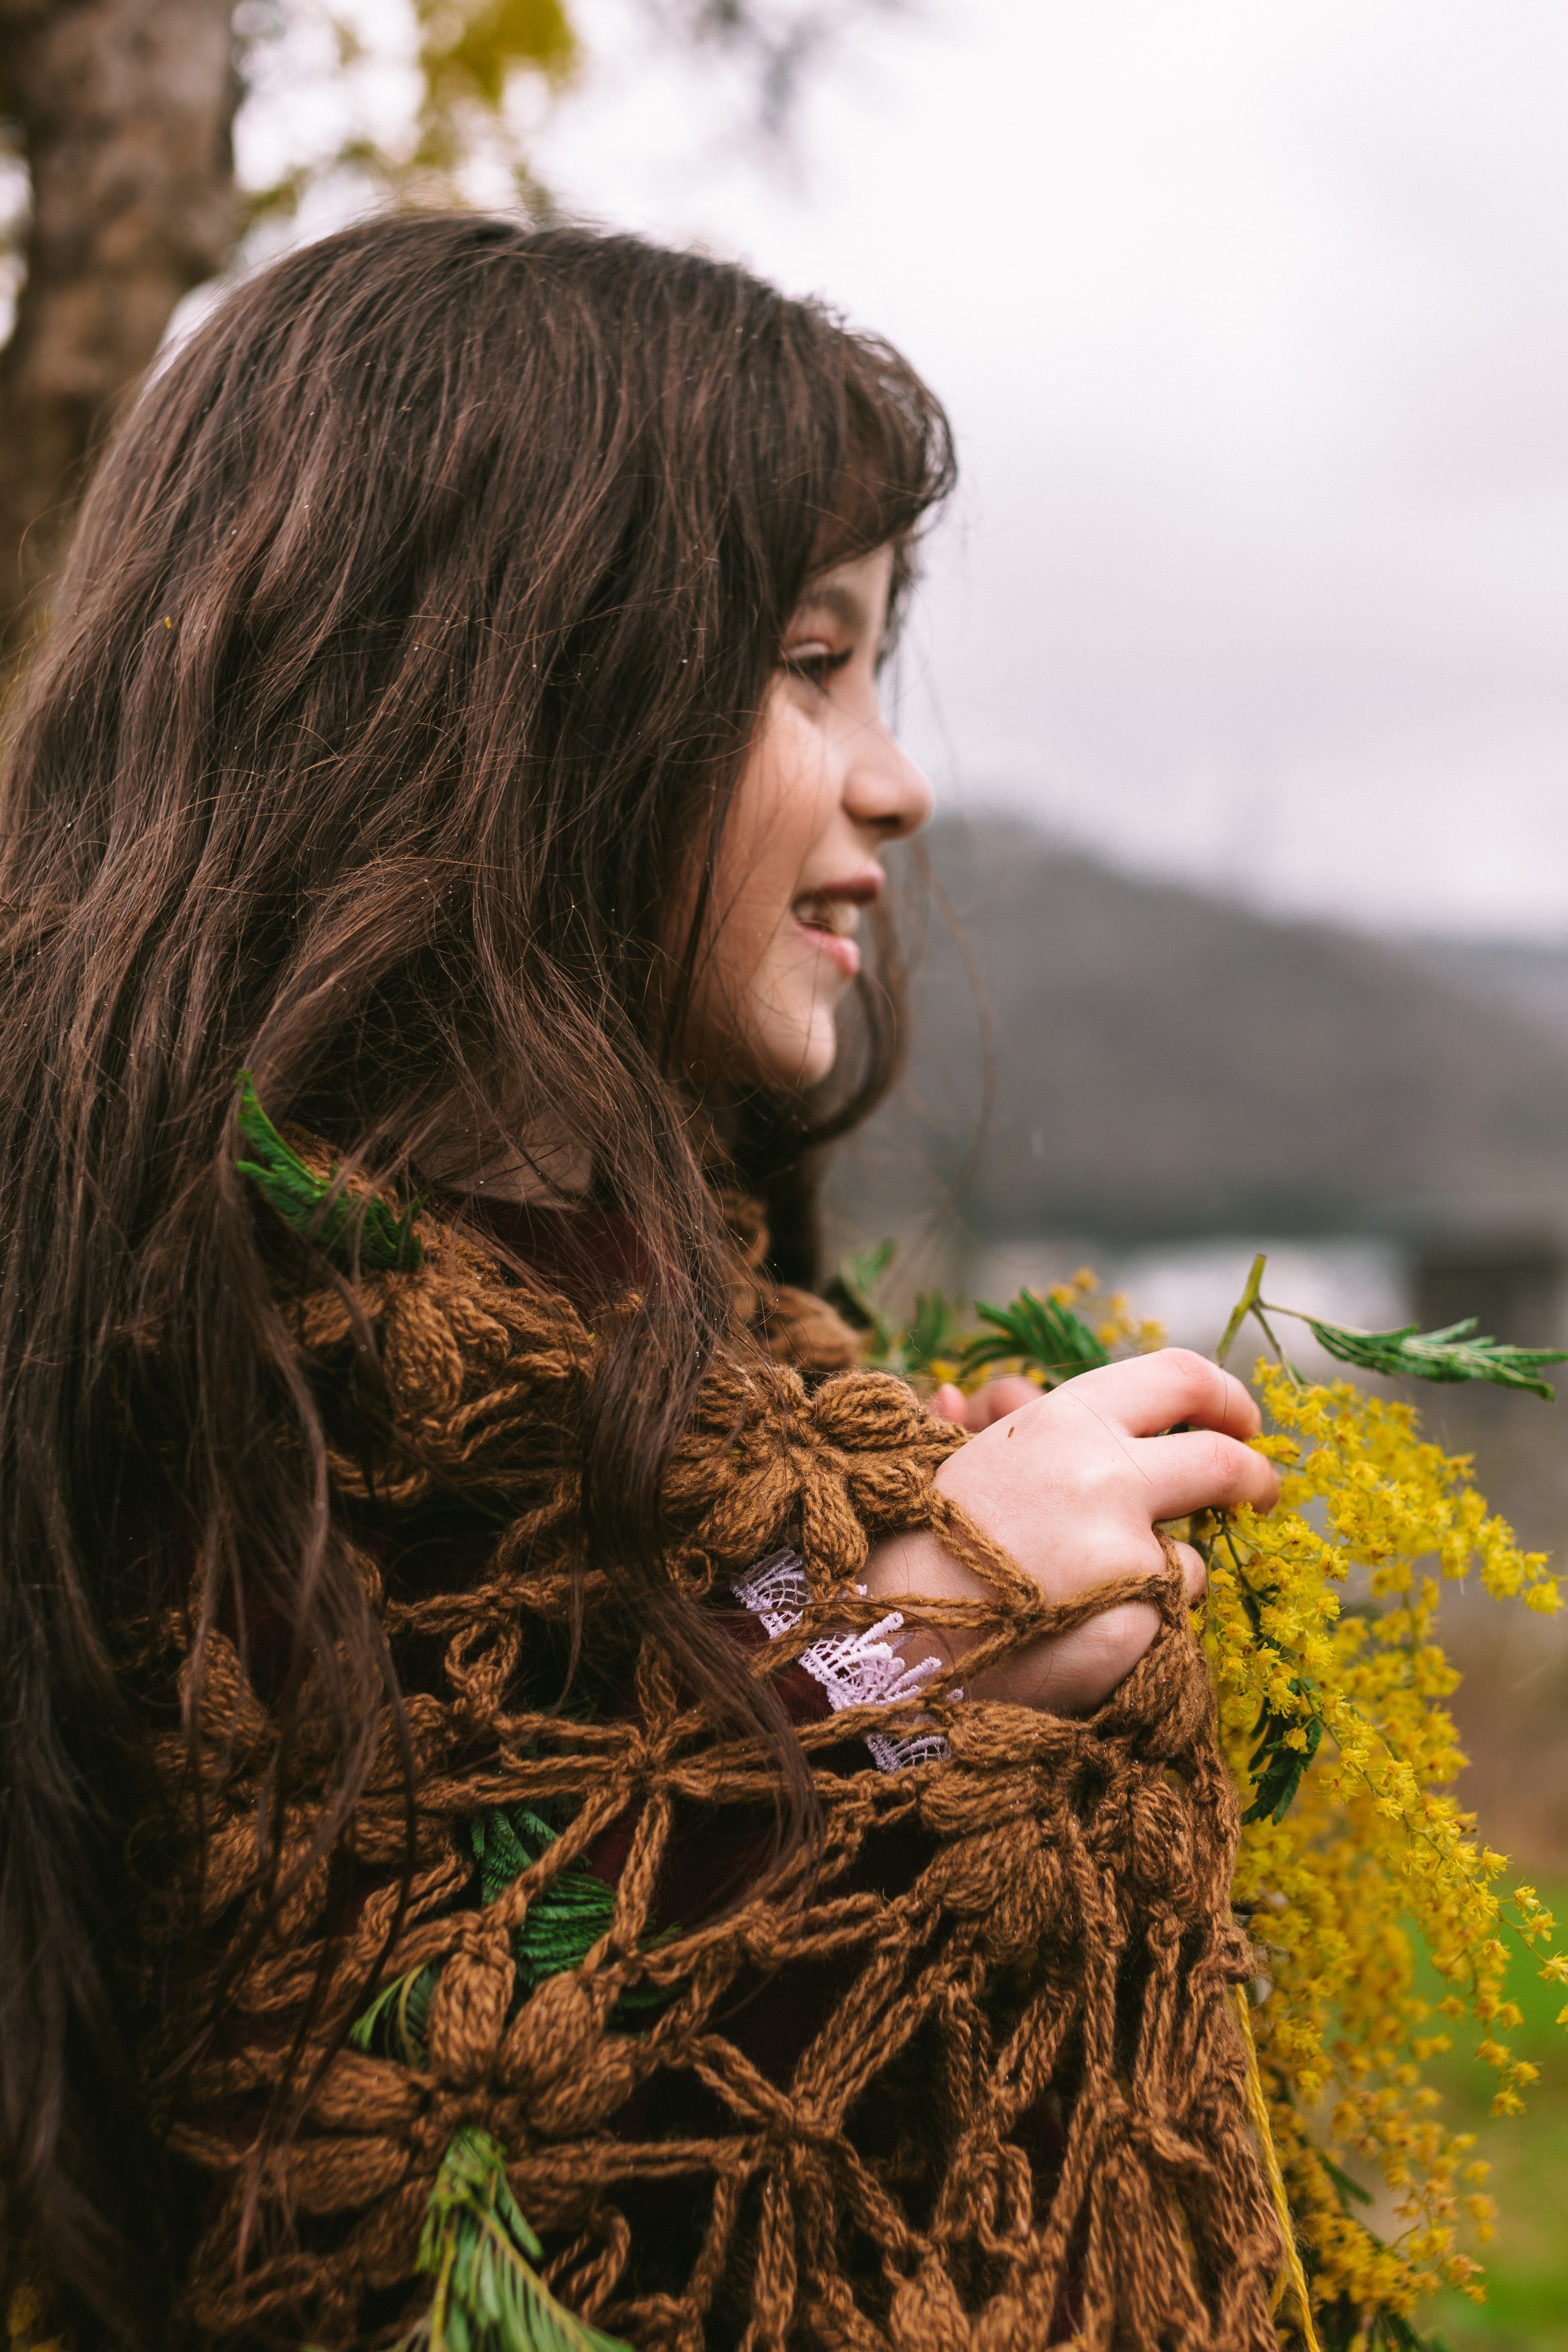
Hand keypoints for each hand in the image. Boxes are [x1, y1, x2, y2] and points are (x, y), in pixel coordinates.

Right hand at [867, 1350, 1278, 1714]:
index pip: (1179, 1376)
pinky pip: (1167, 1620)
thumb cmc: (926, 1542)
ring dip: (1158, 1574)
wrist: (895, 1640)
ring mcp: (1126, 1553)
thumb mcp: (960, 1458)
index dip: (1223, 1396)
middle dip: (1254, 1477)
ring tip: (1085, 1596)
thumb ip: (997, 1418)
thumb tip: (986, 1393)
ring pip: (1188, 1558)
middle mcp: (1107, 1476)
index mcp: (1067, 1421)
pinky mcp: (1138, 1622)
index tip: (1241, 1421)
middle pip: (1223, 1463)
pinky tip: (1081, 1632)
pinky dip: (1140, 1626)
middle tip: (1259, 1490)